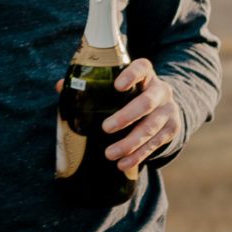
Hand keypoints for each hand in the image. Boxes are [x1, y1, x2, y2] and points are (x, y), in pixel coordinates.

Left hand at [102, 58, 181, 173]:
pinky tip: (123, 164)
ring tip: (109, 154)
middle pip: (146, 103)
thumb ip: (92, 85)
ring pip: (151, 128)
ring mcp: (168, 110)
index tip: (117, 85)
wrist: (164, 105)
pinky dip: (139, 155)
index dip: (131, 75)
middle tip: (105, 128)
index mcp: (146, 75)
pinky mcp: (172, 129)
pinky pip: (156, 144)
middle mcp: (160, 90)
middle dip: (126, 117)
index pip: (142, 68)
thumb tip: (60, 86)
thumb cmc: (132, 94)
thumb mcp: (119, 85)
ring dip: (130, 143)